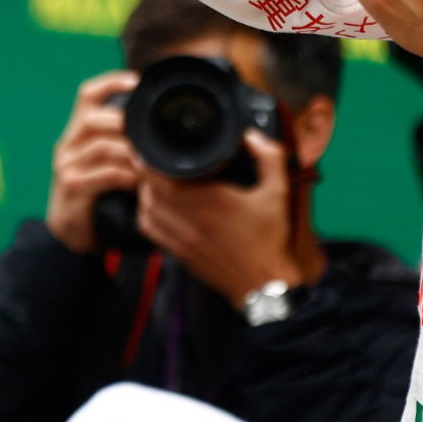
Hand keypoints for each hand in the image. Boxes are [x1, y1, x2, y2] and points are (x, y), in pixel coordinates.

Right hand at [45, 70, 139, 253]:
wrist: (70, 235)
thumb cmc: (95, 196)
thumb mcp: (106, 165)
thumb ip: (123, 146)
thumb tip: (157, 130)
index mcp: (77, 134)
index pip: (87, 95)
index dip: (109, 82)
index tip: (136, 81)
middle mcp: (67, 146)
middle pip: (91, 118)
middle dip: (122, 122)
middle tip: (146, 135)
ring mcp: (66, 167)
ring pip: (100, 146)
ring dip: (130, 152)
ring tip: (150, 163)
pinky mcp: (72, 188)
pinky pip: (103, 175)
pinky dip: (126, 176)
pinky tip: (139, 183)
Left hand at [136, 131, 301, 308]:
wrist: (265, 285)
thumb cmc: (270, 240)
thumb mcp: (278, 193)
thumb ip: (269, 158)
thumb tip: (252, 136)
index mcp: (209, 201)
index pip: (160, 178)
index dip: (150, 161)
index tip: (152, 149)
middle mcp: (189, 221)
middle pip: (148, 192)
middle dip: (146, 174)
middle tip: (152, 161)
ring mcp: (181, 240)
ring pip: (145, 211)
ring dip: (144, 195)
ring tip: (153, 182)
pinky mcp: (179, 255)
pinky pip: (150, 232)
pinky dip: (147, 216)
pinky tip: (157, 208)